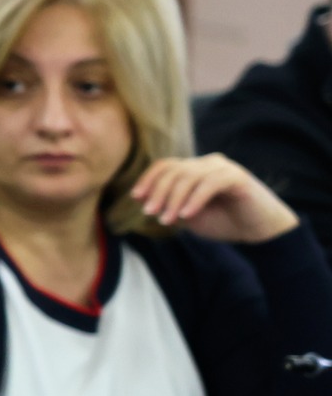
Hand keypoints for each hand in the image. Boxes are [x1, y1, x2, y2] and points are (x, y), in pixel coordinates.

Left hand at [130, 154, 299, 242]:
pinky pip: (210, 183)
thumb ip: (170, 205)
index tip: (136, 197)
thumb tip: (144, 200)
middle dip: (158, 192)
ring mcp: (224, 168)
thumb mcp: (189, 215)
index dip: (149, 179)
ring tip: (167, 220)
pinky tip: (186, 215)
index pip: (166, 165)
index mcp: (195, 169)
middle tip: (149, 213)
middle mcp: (208, 163)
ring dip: (173, 199)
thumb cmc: (224, 222)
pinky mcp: (238, 177)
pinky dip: (195, 199)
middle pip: (174, 170)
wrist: (260, 232)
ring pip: (189, 176)